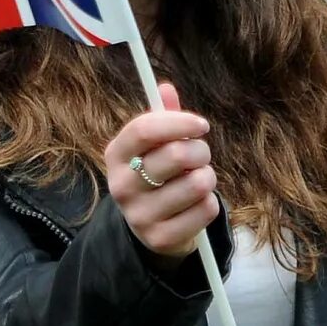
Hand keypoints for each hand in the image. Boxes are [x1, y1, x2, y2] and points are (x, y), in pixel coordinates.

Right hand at [102, 84, 219, 260]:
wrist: (152, 226)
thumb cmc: (157, 174)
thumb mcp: (155, 146)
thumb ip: (162, 117)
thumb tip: (165, 88)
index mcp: (115, 155)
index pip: (144, 129)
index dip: (179, 122)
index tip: (202, 125)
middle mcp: (121, 186)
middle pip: (176, 154)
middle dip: (201, 150)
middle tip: (202, 155)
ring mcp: (138, 215)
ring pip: (196, 183)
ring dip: (208, 177)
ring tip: (199, 179)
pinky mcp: (160, 238)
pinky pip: (205, 210)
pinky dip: (210, 203)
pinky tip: (198, 204)